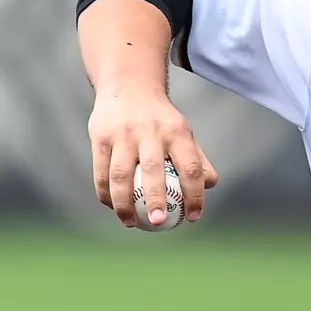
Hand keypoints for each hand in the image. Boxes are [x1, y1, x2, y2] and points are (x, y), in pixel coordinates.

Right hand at [88, 87, 216, 227]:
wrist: (128, 87)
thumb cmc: (161, 118)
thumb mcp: (183, 131)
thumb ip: (197, 159)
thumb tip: (210, 185)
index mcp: (177, 132)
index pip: (190, 168)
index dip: (194, 195)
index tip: (192, 217)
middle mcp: (150, 132)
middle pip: (153, 171)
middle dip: (156, 200)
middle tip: (159, 222)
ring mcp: (123, 134)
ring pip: (121, 175)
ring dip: (124, 203)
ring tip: (130, 223)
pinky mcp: (100, 137)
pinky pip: (101, 172)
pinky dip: (106, 193)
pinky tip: (113, 207)